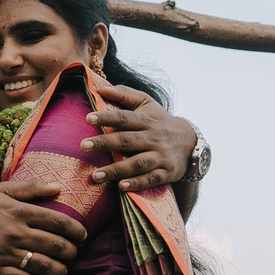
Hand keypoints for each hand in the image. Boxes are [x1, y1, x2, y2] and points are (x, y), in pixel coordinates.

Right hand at [0, 178, 86, 274]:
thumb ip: (30, 188)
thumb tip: (59, 187)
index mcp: (18, 211)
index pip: (58, 221)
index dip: (75, 230)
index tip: (82, 235)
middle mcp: (14, 231)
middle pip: (55, 245)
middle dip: (71, 252)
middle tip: (73, 254)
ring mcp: (4, 252)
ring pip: (43, 265)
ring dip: (59, 270)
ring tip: (62, 270)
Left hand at [81, 86, 197, 189]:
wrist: (190, 142)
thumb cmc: (160, 121)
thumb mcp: (147, 103)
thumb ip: (125, 94)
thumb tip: (101, 88)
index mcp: (146, 120)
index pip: (124, 118)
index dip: (107, 117)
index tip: (88, 118)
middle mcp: (153, 138)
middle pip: (127, 140)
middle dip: (105, 143)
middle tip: (83, 145)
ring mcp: (160, 156)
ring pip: (137, 163)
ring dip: (116, 169)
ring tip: (95, 175)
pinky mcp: (166, 172)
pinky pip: (151, 179)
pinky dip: (137, 183)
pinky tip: (121, 186)